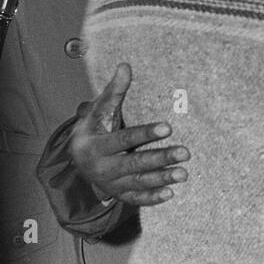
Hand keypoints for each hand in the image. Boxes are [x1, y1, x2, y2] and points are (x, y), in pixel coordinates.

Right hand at [69, 63, 188, 206]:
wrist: (78, 160)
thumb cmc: (94, 129)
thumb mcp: (99, 110)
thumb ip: (114, 91)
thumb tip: (126, 65)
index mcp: (93, 145)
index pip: (123, 139)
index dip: (145, 133)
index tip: (168, 127)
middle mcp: (100, 168)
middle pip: (133, 163)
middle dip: (160, 158)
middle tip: (185, 152)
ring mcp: (110, 184)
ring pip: (138, 182)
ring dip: (161, 178)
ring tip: (184, 173)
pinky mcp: (119, 194)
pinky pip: (136, 198)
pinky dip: (152, 198)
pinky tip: (170, 193)